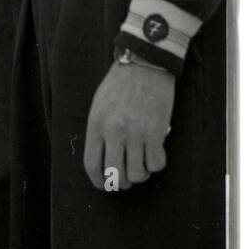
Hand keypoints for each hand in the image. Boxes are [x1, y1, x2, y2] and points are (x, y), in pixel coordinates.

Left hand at [83, 60, 174, 191]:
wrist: (144, 63)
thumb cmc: (120, 83)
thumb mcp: (100, 104)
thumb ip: (100, 130)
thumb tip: (104, 159)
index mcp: (96, 124)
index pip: (92, 165)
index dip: (99, 182)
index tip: (106, 185)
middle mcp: (114, 131)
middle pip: (116, 176)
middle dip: (122, 182)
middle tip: (128, 177)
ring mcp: (135, 133)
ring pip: (138, 174)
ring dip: (141, 173)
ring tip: (143, 162)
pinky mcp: (156, 132)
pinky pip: (156, 164)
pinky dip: (156, 163)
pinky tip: (156, 152)